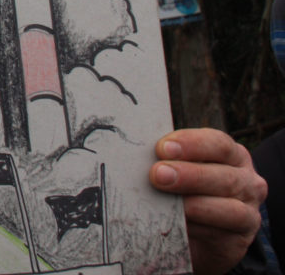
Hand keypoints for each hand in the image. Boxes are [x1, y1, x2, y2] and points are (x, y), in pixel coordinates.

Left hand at [149, 128, 266, 274]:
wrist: (199, 234)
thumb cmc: (186, 190)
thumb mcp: (180, 169)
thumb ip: (168, 161)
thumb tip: (135, 155)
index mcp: (231, 155)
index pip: (217, 143)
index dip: (191, 144)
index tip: (161, 148)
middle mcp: (246, 181)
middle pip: (223, 176)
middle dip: (189, 175)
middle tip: (158, 174)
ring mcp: (248, 212)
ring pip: (230, 208)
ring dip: (196, 205)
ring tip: (170, 203)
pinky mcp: (239, 240)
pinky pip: (222, 234)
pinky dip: (199, 229)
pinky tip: (180, 225)